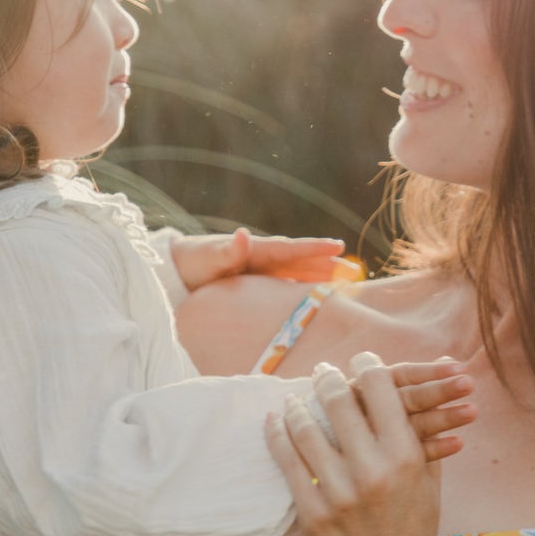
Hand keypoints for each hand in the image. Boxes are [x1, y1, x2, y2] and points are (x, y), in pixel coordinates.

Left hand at [170, 227, 357, 290]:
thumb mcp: (208, 258)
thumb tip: (243, 235)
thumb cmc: (194, 264)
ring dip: (322, 278)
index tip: (338, 246)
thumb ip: (226, 251)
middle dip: (328, 265)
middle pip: (303, 262)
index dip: (314, 248)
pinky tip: (319, 300)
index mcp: (257, 251)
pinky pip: (288, 288)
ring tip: (347, 284)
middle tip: (355, 272)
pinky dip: (305, 291)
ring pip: (300, 275)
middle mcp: (266, 260)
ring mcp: (265, 274)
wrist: (179, 272)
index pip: (291, 249)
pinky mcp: (260, 288)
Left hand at [265, 354, 459, 535]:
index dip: (368, 367)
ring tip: (295, 396)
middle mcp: (375, 471)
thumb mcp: (428, 489)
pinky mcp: (313, 514)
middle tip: (322, 371)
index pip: (383, 391)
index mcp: (408, 458)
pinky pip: (288, 462)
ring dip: (298, 405)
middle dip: (329, 379)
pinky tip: (274, 421)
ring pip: (308, 428)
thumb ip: (422, 441)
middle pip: (342, 401)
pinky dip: (278, 435)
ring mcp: (340, 493)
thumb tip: (417, 398)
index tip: (359, 361)